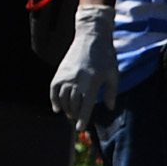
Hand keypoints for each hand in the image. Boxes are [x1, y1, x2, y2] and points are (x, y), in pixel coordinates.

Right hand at [49, 5, 114, 124]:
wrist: (91, 38)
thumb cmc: (106, 57)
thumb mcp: (113, 74)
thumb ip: (112, 92)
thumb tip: (109, 108)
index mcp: (92, 82)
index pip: (85, 105)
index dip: (82, 118)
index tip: (80, 128)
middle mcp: (77, 80)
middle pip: (73, 104)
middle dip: (74, 115)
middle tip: (77, 120)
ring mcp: (66, 76)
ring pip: (62, 98)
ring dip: (66, 109)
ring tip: (70, 114)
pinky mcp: (60, 72)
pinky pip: (53, 90)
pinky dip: (54, 100)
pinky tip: (58, 108)